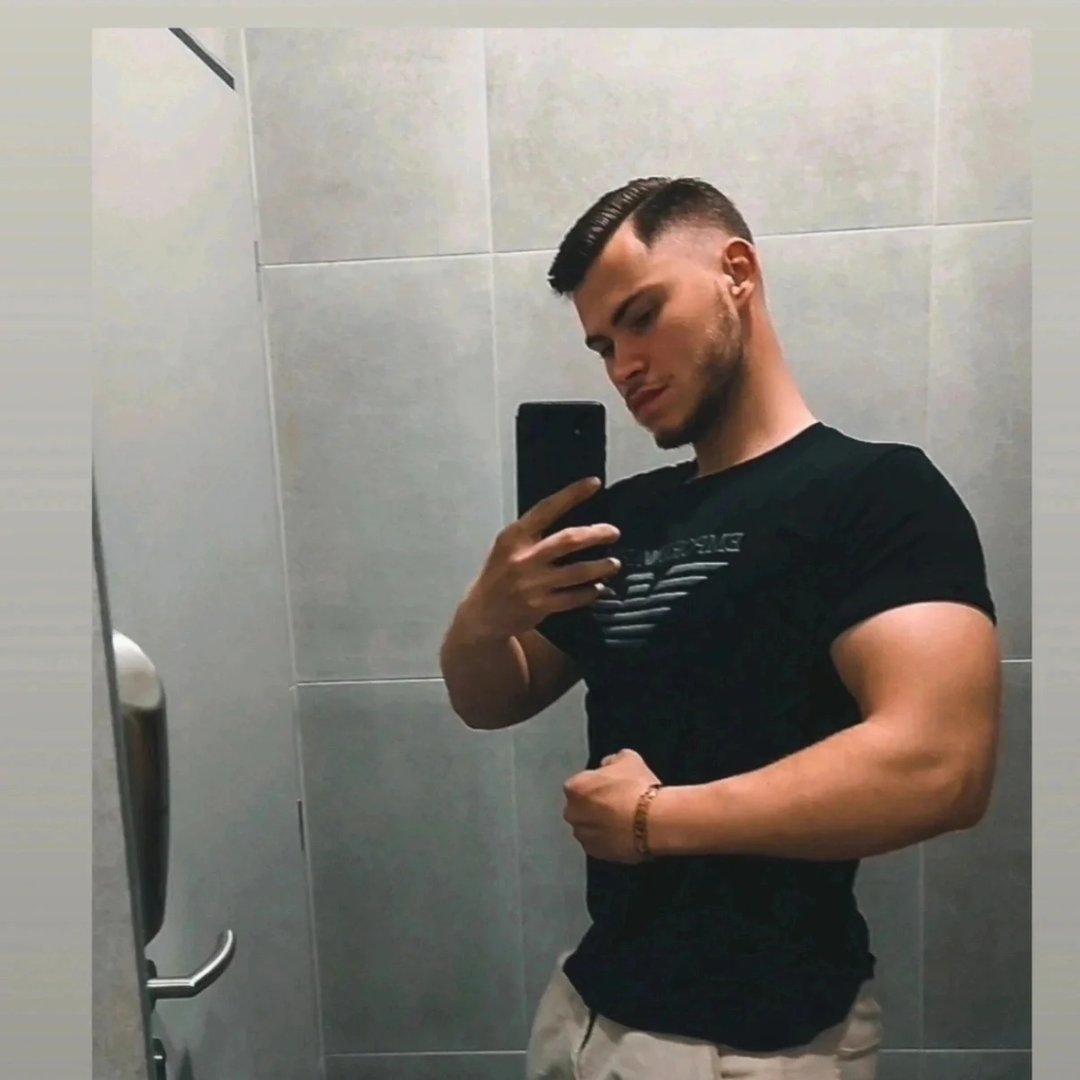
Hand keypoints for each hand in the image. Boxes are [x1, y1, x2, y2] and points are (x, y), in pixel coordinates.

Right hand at [460, 477, 621, 640]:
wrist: (483, 614)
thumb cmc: (500, 574)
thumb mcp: (508, 547)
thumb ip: (533, 534)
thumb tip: (573, 522)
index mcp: (514, 537)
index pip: (546, 508)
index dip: (572, 494)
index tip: (594, 483)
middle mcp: (523, 558)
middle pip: (568, 540)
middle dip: (597, 534)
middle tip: (614, 532)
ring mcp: (532, 584)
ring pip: (577, 572)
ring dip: (601, 567)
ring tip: (614, 564)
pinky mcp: (540, 606)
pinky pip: (574, 597)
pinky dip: (590, 592)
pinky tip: (598, 588)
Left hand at [563, 748, 661, 863]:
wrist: (653, 822)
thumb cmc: (637, 789)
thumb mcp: (628, 758)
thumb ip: (611, 760)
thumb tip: (608, 764)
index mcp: (574, 787)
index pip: (581, 783)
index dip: (598, 783)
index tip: (612, 785)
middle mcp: (572, 813)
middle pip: (581, 807)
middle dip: (595, 805)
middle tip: (619, 802)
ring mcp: (584, 836)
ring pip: (590, 827)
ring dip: (602, 824)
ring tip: (626, 819)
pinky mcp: (597, 854)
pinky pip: (602, 844)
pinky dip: (611, 840)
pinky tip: (628, 833)